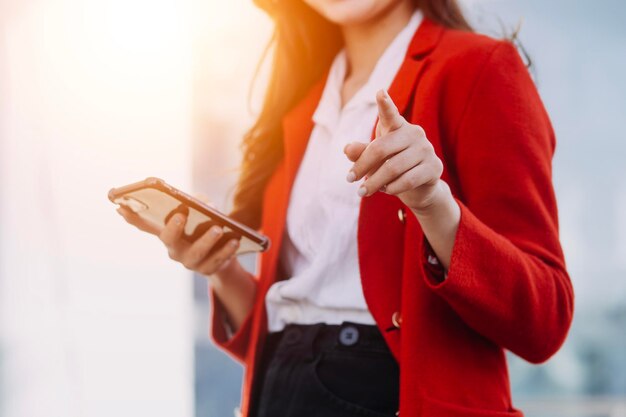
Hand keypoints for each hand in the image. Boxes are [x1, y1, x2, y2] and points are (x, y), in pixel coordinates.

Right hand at [116, 196, 239, 276]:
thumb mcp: (202, 209)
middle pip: (168, 239)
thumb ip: (200, 201)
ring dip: (207, 240)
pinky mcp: (207, 269)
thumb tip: (205, 204)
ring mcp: (189, 261)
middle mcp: (174, 248)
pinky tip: (235, 240)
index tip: (120, 206)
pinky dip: (226, 250)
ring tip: (218, 228)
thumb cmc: (207, 225)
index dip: (131, 217)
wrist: (225, 252)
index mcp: (167, 232)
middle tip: (180, 215)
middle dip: (173, 227)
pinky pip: (217, 261)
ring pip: (196, 252)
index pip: (144, 224)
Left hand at [344, 89, 445, 212]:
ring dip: (374, 182)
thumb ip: (361, 153)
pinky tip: (386, 190)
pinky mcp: (434, 167)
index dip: (385, 104)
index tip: (379, 92)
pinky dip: (391, 188)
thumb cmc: (392, 166)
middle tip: (349, 179)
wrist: (419, 188)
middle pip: (380, 148)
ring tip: (363, 191)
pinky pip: (408, 180)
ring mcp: (426, 149)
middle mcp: (414, 134)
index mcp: (398, 127)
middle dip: (361, 166)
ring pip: (393, 168)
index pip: (390, 114)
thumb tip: (347, 149)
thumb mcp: (374, 159)